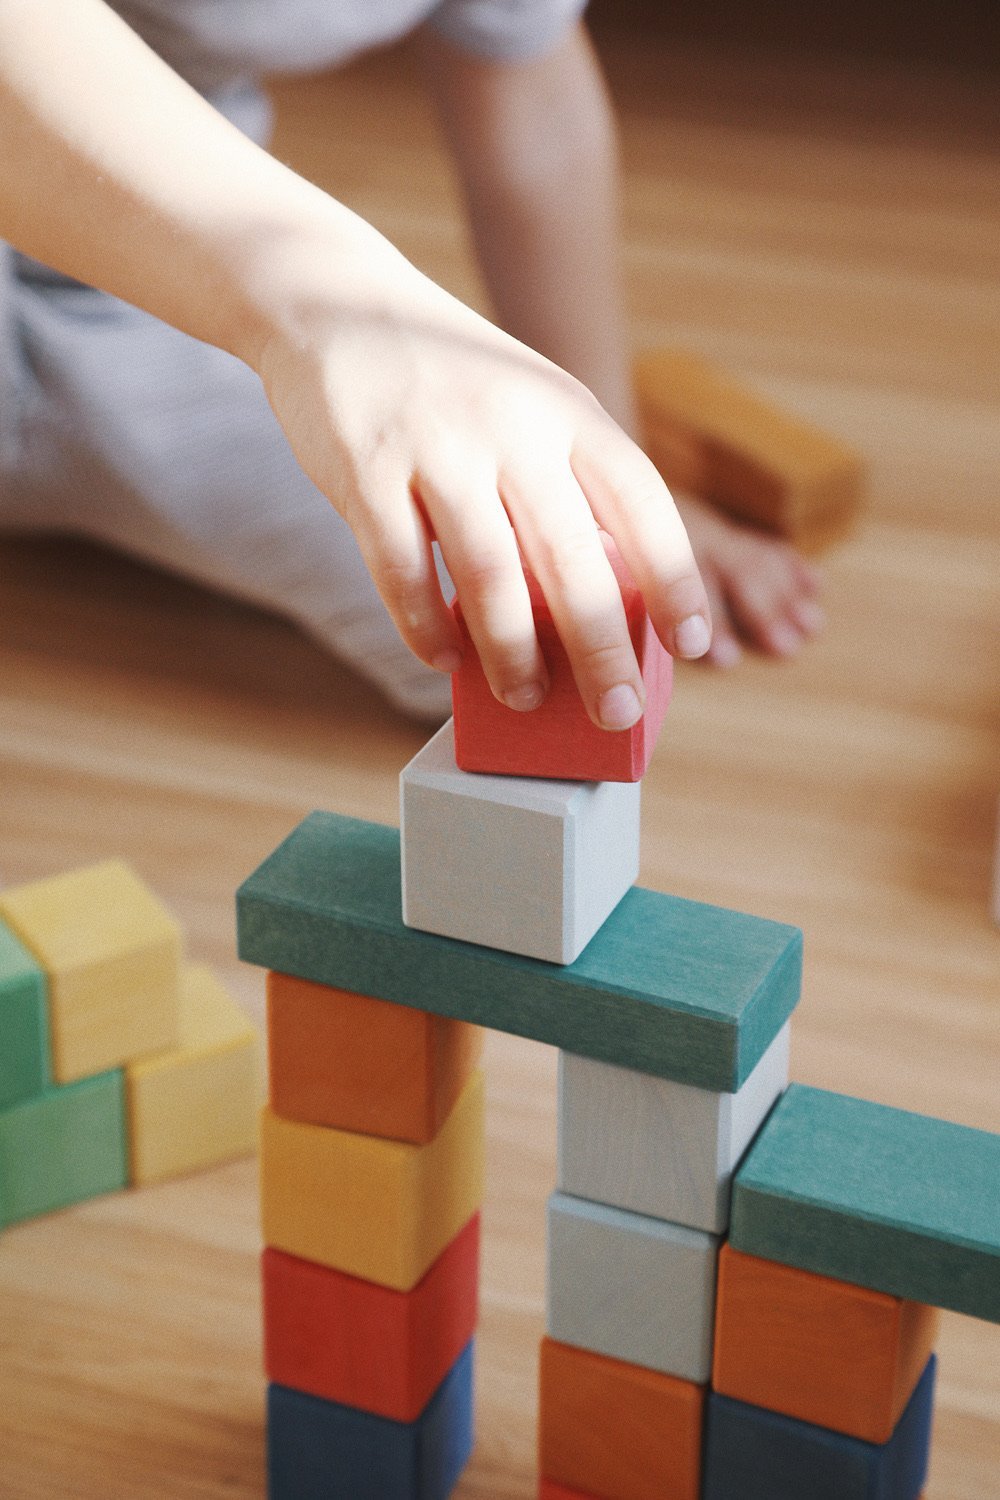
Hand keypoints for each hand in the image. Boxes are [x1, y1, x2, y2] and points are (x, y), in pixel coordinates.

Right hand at [255, 242, 711, 730]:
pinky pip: (402, 571)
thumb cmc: (454, 381)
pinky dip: (425, 629)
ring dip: (511, 653)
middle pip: (573, 559)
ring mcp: (437, 446)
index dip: (676, 578)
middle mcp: (512, 426)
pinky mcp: (366, 470)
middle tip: (614, 710)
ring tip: (526, 696)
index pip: (643, 501)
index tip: (695, 643)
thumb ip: (567, 485)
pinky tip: (443, 660)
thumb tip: (601, 609)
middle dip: (600, 649)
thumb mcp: (531, 405)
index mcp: (568, 409)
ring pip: (489, 575)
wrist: (337, 303)